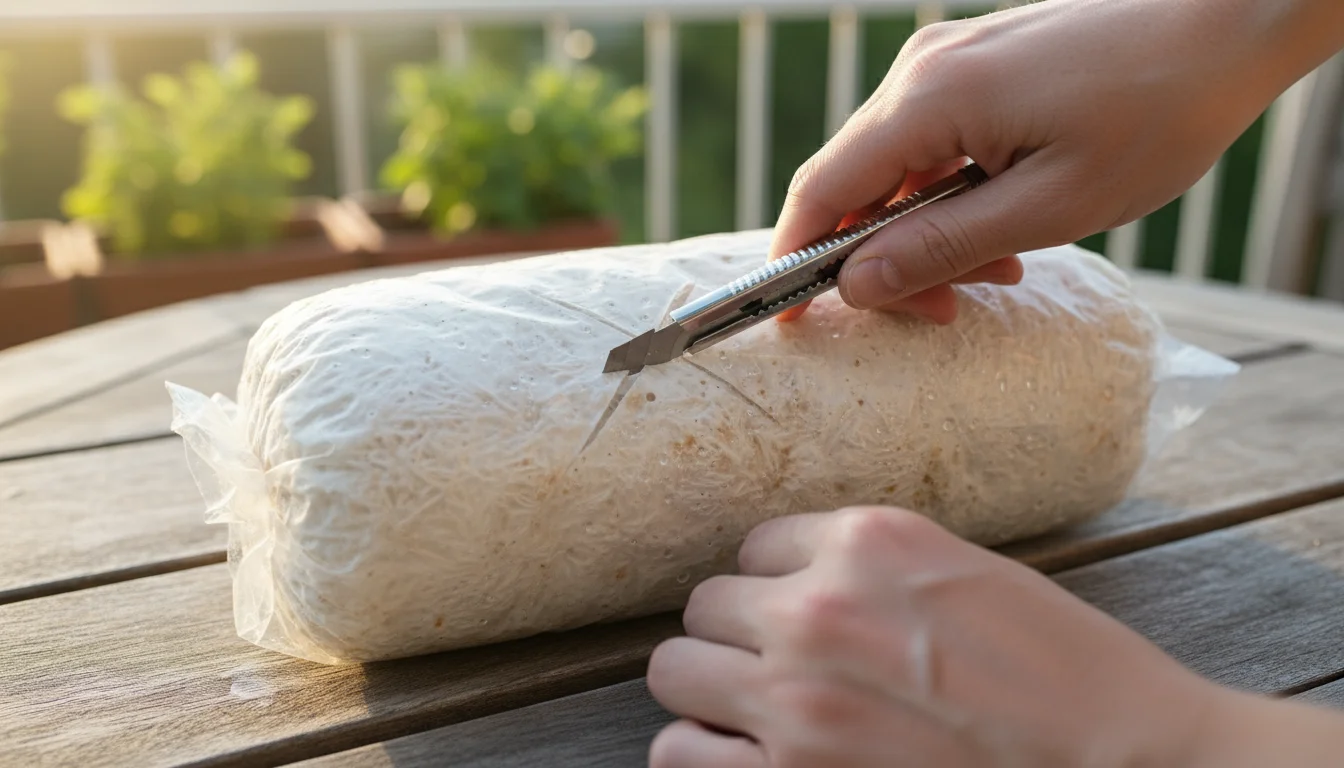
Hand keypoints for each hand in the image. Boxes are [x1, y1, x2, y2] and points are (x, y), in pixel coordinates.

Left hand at [645, 506, 1224, 766]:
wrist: (1126, 761)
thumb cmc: (1067, 674)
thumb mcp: (968, 574)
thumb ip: (873, 569)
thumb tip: (803, 581)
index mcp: (867, 541)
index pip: (754, 546)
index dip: (781, 585)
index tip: (808, 615)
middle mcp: (818, 607)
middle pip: (707, 605)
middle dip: (740, 635)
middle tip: (785, 666)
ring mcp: (796, 698)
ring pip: (675, 671)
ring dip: (710, 689)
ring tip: (755, 711)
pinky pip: (678, 753)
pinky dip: (701, 752)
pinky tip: (746, 757)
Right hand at [770, 0, 1343, 323]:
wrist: (1228, 23)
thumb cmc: (1154, 114)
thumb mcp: (1047, 206)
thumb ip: (940, 248)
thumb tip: (855, 285)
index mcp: (929, 99)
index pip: (823, 188)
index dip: (795, 259)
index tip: (787, 318)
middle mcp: (921, 71)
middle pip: (857, 183)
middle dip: (884, 258)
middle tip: (941, 311)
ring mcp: (948, 62)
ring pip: (898, 169)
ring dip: (928, 232)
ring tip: (1000, 268)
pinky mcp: (976, 66)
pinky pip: (934, 144)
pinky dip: (952, 196)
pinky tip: (1005, 226)